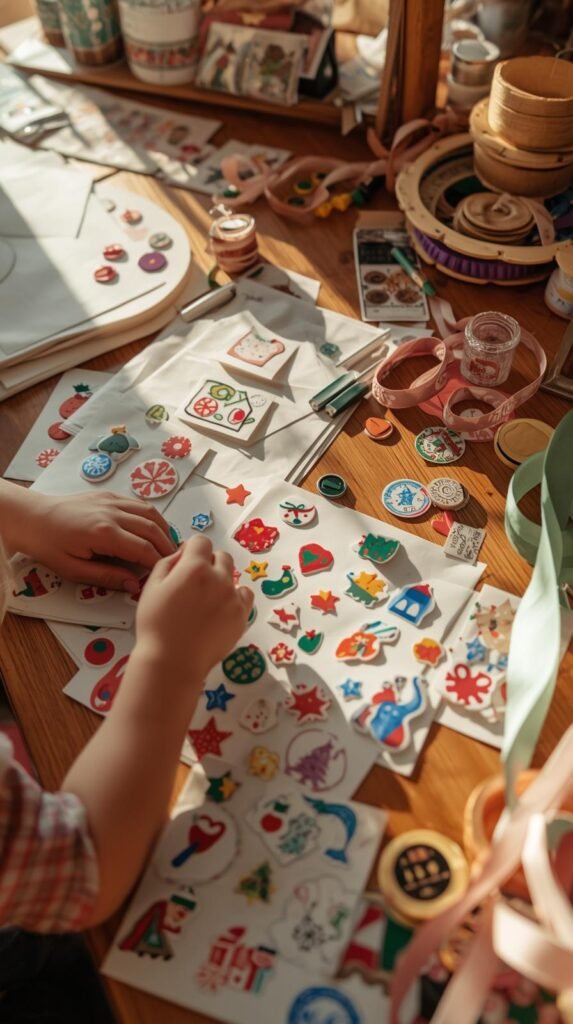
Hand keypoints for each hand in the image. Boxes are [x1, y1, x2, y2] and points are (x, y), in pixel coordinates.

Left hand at [23, 491, 175, 591]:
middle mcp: (112, 513)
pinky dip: (150, 516)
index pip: (143, 549)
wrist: (32, 518)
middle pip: (152, 529)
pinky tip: (152, 527)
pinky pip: (137, 503)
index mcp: (104, 533)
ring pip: (149, 512)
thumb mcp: (74, 569)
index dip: (158, 563)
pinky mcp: (108, 495)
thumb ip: (107, 577)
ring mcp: (111, 500)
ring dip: (163, 528)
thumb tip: (134, 585)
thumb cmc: (49, 546)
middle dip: (167, 546)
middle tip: (175, 560)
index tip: (165, 573)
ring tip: (169, 544)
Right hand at [135, 535, 252, 685]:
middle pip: (221, 557)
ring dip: (222, 580)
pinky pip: (245, 595)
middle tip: (195, 583)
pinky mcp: (242, 615)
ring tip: (207, 600)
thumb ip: (167, 562)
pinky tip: (222, 607)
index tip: (186, 562)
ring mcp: (233, 597)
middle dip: (208, 563)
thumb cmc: (156, 625)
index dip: (192, 550)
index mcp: (194, 567)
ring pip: (233, 576)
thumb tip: (182, 553)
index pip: (201, 542)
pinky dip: (236, 597)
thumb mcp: (151, 587)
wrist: (172, 661)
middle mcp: (218, 578)